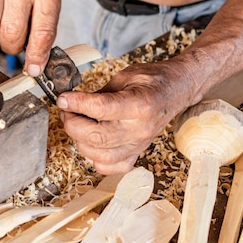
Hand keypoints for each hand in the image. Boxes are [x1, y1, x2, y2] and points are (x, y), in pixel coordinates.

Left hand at [57, 60, 195, 173]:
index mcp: (140, 104)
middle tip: (66, 110)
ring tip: (76, 123)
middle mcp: (140, 129)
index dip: (76, 103)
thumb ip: (100, 92)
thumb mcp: (125, 76)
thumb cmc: (153, 80)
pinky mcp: (137, 153)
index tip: (64, 98)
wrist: (178, 90)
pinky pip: (110, 167)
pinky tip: (91, 142)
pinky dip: (95, 158)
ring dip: (79, 140)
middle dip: (72, 123)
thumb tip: (72, 102)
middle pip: (96, 136)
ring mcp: (139, 144)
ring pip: (99, 155)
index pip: (100, 109)